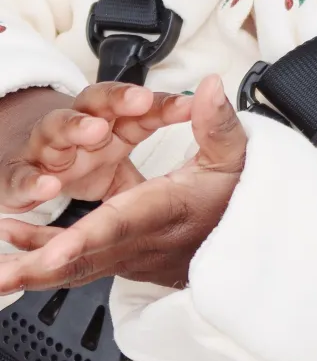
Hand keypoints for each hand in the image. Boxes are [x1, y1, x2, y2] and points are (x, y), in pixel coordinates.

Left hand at [0, 76, 245, 291]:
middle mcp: (145, 240)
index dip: (83, 238)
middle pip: (85, 259)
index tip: (49, 254)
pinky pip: (81, 264)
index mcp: (167, 210)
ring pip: (76, 269)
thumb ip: (218, 122)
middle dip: (37, 269)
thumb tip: (209, 89)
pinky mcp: (127, 261)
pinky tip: (15, 246)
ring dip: (31, 272)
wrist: (250, 241)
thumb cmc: (238, 195)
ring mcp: (134, 256)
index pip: (120, 224)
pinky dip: (44, 258)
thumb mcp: (236, 156)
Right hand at [0, 82, 192, 209]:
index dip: (161, 104)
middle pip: (96, 103)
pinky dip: (31, 182)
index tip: (188, 105)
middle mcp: (79, 128)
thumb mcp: (128, 155)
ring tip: (94, 131)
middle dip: (117, 99)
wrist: (29, 170)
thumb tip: (209, 125)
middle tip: (139, 100)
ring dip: (75, 126)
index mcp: (112, 123)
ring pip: (57, 129)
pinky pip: (21, 178)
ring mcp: (46, 150)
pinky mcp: (18, 177)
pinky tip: (46, 188)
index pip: (139, 107)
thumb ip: (164, 150)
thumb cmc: (86, 158)